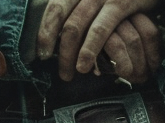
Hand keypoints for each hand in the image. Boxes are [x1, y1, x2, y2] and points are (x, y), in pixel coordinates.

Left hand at [36, 0, 158, 80]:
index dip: (45, 32)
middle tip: (62, 72)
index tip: (42, 54)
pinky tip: (85, 65)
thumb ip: (82, 10)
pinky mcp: (121, 2)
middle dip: (60, 51)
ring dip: (70, 54)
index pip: (55, 8)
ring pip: (76, 26)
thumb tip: (62, 38)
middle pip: (64, 21)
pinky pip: (101, 28)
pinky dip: (90, 48)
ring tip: (70, 73)